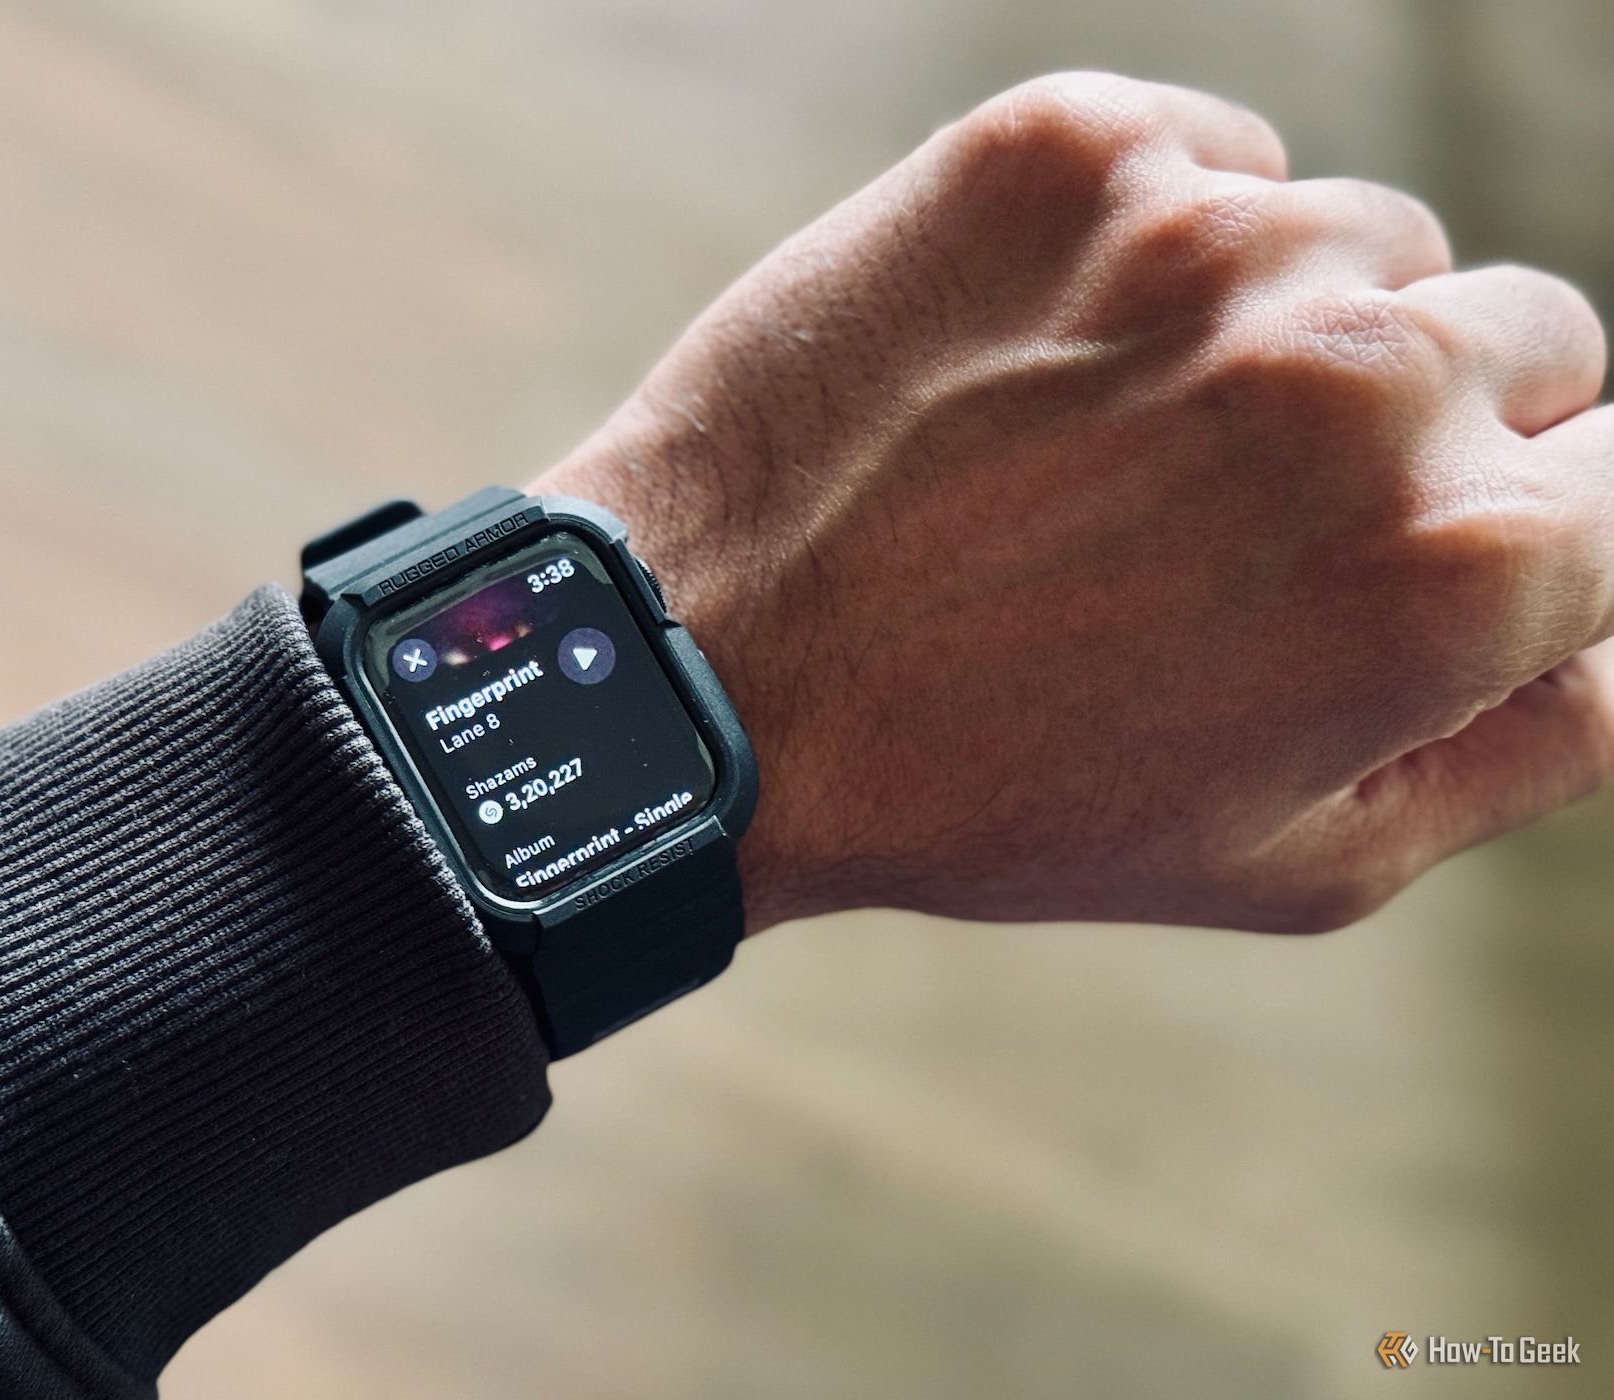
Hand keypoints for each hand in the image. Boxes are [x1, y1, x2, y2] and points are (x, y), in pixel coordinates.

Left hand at [532, 72, 1613, 934]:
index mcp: (1457, 569)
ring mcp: (1215, 238)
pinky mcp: (1072, 149)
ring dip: (1291, 326)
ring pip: (1368, 238)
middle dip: (1432, 424)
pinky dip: (1165, 242)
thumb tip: (1612, 628)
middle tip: (1250, 511)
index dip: (1540, 522)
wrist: (707, 673)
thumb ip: (1527, 744)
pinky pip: (1215, 158)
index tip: (1430, 543)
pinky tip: (1053, 356)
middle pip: (1533, 336)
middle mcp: (1369, 375)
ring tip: (1123, 445)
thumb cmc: (990, 793)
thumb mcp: (1296, 865)